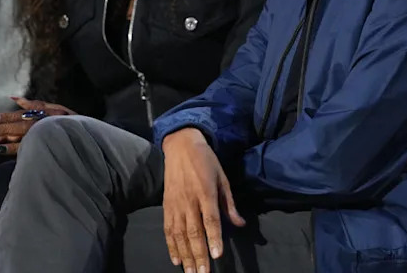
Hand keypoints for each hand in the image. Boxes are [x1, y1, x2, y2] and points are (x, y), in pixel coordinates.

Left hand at [0, 97, 75, 157]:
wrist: (94, 137)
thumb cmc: (75, 123)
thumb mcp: (59, 109)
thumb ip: (36, 104)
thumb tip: (14, 98)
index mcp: (45, 113)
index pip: (21, 114)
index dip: (4, 117)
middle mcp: (46, 123)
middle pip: (19, 125)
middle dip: (0, 128)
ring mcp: (48, 134)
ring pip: (23, 136)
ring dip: (4, 139)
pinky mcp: (50, 145)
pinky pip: (29, 148)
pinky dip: (14, 149)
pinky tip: (1, 151)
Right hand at [161, 128, 245, 272]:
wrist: (180, 146)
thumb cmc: (206, 161)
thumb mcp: (223, 178)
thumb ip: (230, 203)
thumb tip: (240, 224)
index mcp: (206, 192)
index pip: (210, 219)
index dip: (214, 238)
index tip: (216, 255)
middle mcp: (190, 200)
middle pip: (194, 232)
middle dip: (199, 254)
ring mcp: (176, 204)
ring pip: (179, 234)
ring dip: (185, 255)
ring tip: (190, 272)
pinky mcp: (166, 206)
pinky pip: (168, 229)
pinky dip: (171, 246)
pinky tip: (176, 260)